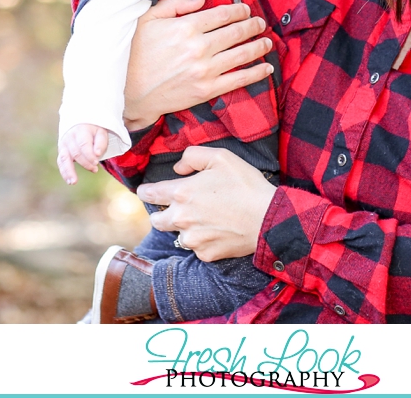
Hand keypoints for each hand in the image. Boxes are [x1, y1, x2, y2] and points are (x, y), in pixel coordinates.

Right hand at [57, 123, 110, 184]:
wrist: (81, 123)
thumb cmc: (94, 130)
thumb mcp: (101, 132)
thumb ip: (100, 143)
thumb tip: (98, 154)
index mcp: (81, 130)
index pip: (84, 144)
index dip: (89, 155)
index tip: (96, 163)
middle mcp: (70, 137)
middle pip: (76, 153)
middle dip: (85, 163)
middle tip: (95, 169)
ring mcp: (64, 144)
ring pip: (64, 158)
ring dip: (69, 171)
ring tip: (74, 182)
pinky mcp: (61, 151)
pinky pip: (60, 162)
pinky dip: (64, 172)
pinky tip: (69, 181)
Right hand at [123, 0, 273, 133]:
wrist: (129, 91)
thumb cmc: (136, 52)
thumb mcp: (149, 18)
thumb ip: (175, 3)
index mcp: (187, 27)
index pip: (222, 14)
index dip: (238, 10)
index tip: (245, 9)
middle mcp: (199, 47)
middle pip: (236, 32)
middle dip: (252, 25)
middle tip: (260, 22)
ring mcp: (205, 70)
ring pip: (241, 54)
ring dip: (259, 46)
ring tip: (267, 41)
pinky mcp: (206, 90)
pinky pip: (238, 80)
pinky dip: (256, 73)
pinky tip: (266, 68)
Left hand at [139, 147, 276, 261]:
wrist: (267, 219)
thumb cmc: (244, 184)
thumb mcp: (220, 156)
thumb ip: (192, 156)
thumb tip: (178, 169)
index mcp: (182, 193)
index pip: (151, 195)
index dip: (145, 192)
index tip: (144, 192)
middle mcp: (182, 219)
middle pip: (157, 221)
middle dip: (160, 214)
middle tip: (174, 208)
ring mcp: (193, 239)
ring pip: (177, 236)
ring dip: (184, 228)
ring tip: (203, 219)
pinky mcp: (206, 255)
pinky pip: (196, 248)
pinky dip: (201, 241)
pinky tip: (216, 231)